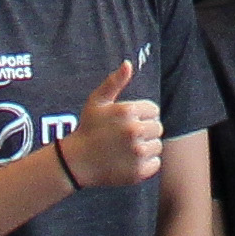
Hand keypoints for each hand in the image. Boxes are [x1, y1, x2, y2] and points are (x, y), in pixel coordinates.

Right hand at [56, 59, 164, 191]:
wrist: (76, 162)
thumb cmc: (88, 128)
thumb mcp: (97, 101)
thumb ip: (114, 82)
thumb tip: (128, 63)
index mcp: (128, 111)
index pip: (153, 110)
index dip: (141, 116)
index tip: (127, 122)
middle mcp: (135, 131)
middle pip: (157, 128)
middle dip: (145, 130)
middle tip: (126, 137)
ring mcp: (137, 152)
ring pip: (157, 146)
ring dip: (146, 147)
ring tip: (127, 149)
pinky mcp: (139, 171)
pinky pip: (155, 163)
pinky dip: (146, 164)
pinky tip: (129, 161)